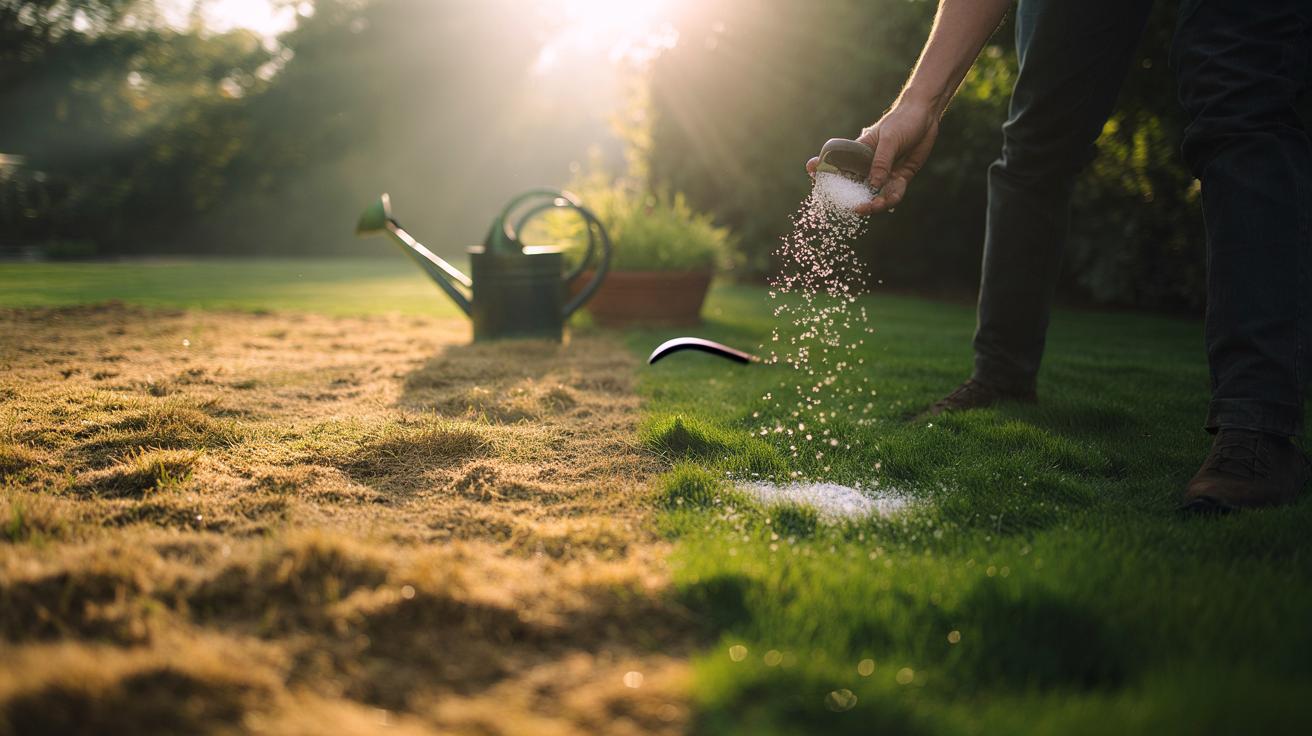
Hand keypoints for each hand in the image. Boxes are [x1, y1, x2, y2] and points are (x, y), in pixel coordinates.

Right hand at [806, 101, 939, 214]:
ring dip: (875, 203)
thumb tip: (873, 185)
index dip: (825, 172)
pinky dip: (892, 198)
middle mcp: (869, 166)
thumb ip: (881, 162)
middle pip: (856, 187)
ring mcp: (884, 173)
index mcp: (859, 153)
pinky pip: (894, 193)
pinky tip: (890, 201)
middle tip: (855, 208)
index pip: (838, 164)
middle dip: (853, 199)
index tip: (812, 173)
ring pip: (875, 194)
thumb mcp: (889, 140)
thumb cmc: (902, 121)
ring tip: (876, 206)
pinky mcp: (900, 177)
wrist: (926, 115)